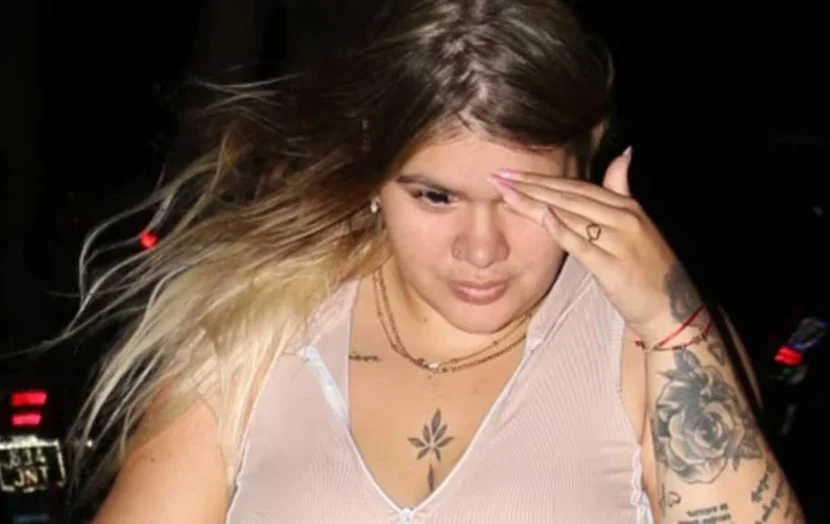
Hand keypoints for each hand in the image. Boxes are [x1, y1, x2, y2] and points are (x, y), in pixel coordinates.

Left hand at [488, 148, 700, 338]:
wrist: (670, 309)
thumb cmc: (647, 268)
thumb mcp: (637, 224)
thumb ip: (622, 190)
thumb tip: (623, 154)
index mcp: (626, 207)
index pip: (576, 187)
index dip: (541, 178)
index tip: (510, 172)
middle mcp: (623, 218)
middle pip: (568, 197)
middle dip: (529, 186)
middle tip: (496, 176)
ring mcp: (619, 241)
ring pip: (570, 215)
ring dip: (535, 203)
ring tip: (505, 194)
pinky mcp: (614, 267)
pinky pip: (583, 245)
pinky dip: (563, 229)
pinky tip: (543, 216)